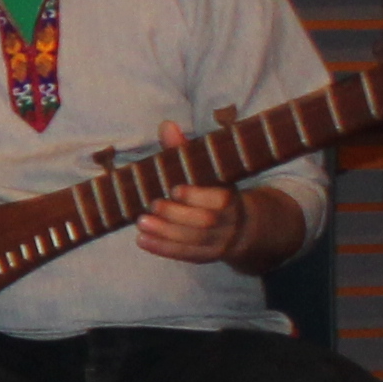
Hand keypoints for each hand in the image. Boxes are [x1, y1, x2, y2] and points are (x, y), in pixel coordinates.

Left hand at [134, 123, 291, 265]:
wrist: (241, 225)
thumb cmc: (212, 189)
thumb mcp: (204, 169)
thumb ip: (184, 150)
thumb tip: (166, 125)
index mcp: (231, 196)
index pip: (220, 199)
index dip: (197, 195)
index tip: (175, 188)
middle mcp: (229, 221)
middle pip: (205, 222)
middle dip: (177, 215)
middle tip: (152, 205)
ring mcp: (219, 241)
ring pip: (194, 240)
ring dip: (165, 233)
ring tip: (141, 223)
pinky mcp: (207, 256)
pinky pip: (186, 255)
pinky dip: (163, 248)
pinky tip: (142, 240)